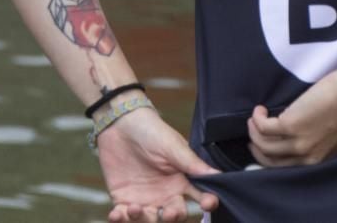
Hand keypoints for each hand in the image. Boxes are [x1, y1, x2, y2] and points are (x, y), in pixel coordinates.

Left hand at [100, 108, 219, 221]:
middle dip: (173, 219)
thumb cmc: (152, 132)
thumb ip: (193, 164)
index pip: (200, 198)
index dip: (207, 203)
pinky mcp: (123, 200)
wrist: (121, 124)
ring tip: (135, 208)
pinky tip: (117, 215)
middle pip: (174, 217)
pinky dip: (120, 220)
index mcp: (182, 182)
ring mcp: (145, 200)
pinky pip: (123, 217)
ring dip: (143, 221)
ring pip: (149, 221)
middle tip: (168, 214)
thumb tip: (219, 176)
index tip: (208, 204)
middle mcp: (165, 195)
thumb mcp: (173, 147)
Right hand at [247, 70, 336, 167]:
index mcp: (320, 161)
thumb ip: (320, 142)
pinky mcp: (291, 124)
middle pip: (271, 160)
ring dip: (254, 131)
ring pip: (263, 145)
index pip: (287, 169)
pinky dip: (257, 118)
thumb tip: (304, 134)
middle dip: (258, 148)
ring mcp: (299, 142)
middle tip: (254, 135)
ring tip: (255, 118)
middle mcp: (308, 157)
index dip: (271, 159)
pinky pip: (263, 127)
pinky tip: (259, 110)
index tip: (264, 148)